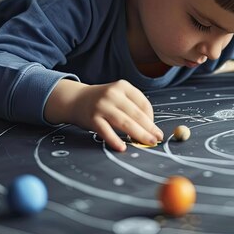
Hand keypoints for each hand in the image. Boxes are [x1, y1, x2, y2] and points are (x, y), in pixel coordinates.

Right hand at [45, 79, 163, 150]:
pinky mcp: (92, 118)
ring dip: (139, 134)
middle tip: (157, 138)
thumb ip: (132, 107)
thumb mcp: (118, 95)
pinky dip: (114, 140)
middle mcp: (113, 94)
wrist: (75, 100)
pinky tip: (122, 147)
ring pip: (125, 122)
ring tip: (148, 142)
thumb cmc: (102, 101)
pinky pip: (106, 131)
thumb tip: (151, 127)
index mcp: (123, 86)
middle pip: (136, 114)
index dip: (152, 118)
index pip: (143, 103)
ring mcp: (102, 106)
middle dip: (150, 128)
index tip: (154, 129)